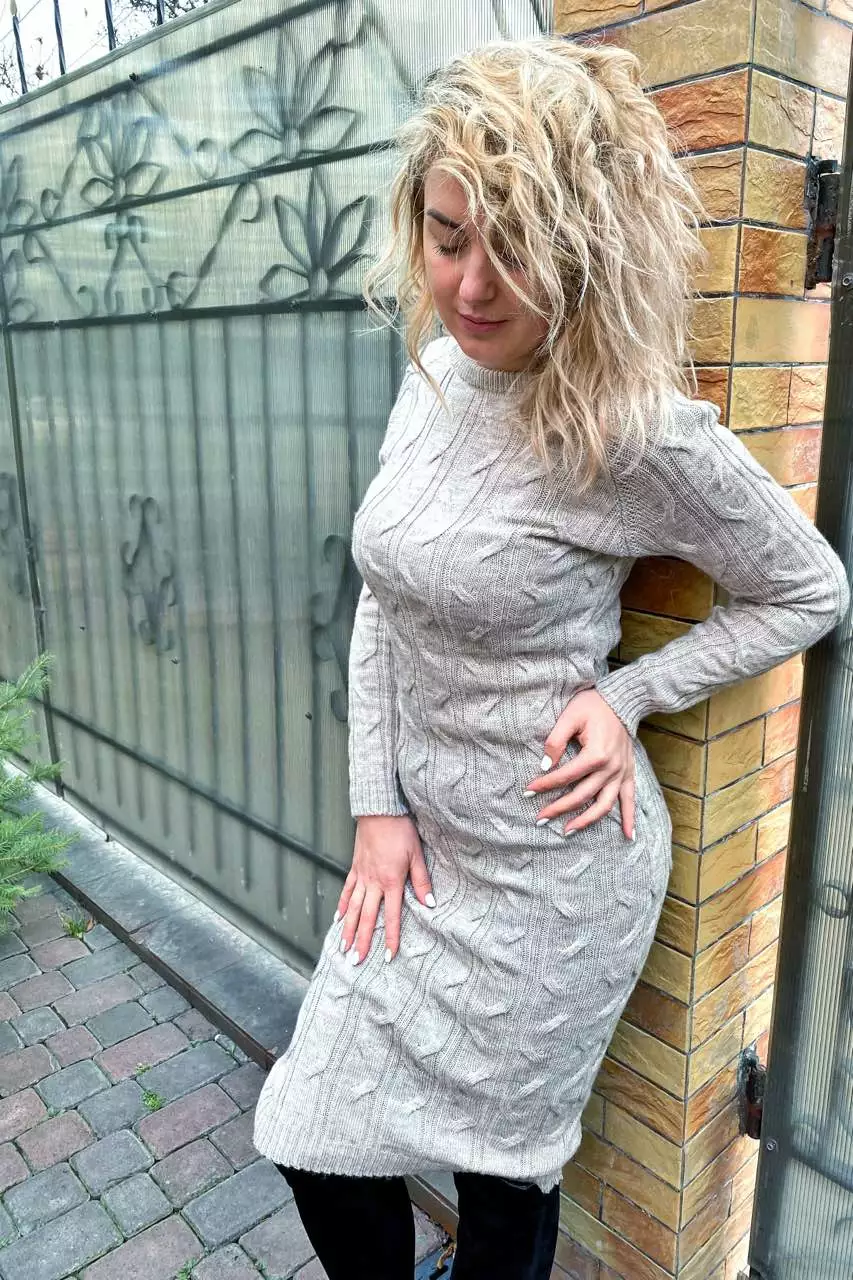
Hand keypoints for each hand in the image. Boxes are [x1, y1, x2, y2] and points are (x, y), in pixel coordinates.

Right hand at [336, 815, 434, 965]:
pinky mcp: (354, 867)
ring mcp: (361, 875)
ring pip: (351, 908)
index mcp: (391, 881)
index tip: (389, 956)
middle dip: (362, 941)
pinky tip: (338, 919)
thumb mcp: (416, 854)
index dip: (390, 937)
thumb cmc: (400, 830)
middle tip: (356, 962)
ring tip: (343, 948)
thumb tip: (430, 903)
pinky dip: (341, 906)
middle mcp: (373, 882)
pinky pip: (346, 891)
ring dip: (347, 930)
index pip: (391, 916)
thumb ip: (421, 881)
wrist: (379, 810)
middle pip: (365, 917)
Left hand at [524, 689, 634, 838]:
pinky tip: (629, 836)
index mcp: (596, 754)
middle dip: (558, 808)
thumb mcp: (570, 716)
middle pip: (581, 795)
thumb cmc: (593, 706)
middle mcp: (611, 768)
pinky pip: (631, 800)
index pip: (565, 776)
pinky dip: (630, 819)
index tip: (528, 791)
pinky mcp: (628, 773)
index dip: (545, 784)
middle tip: (540, 818)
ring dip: (586, 820)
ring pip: (604, 805)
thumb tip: (545, 765)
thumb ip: (555, 741)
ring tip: (567, 831)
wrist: (621, 700)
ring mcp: (621, 773)